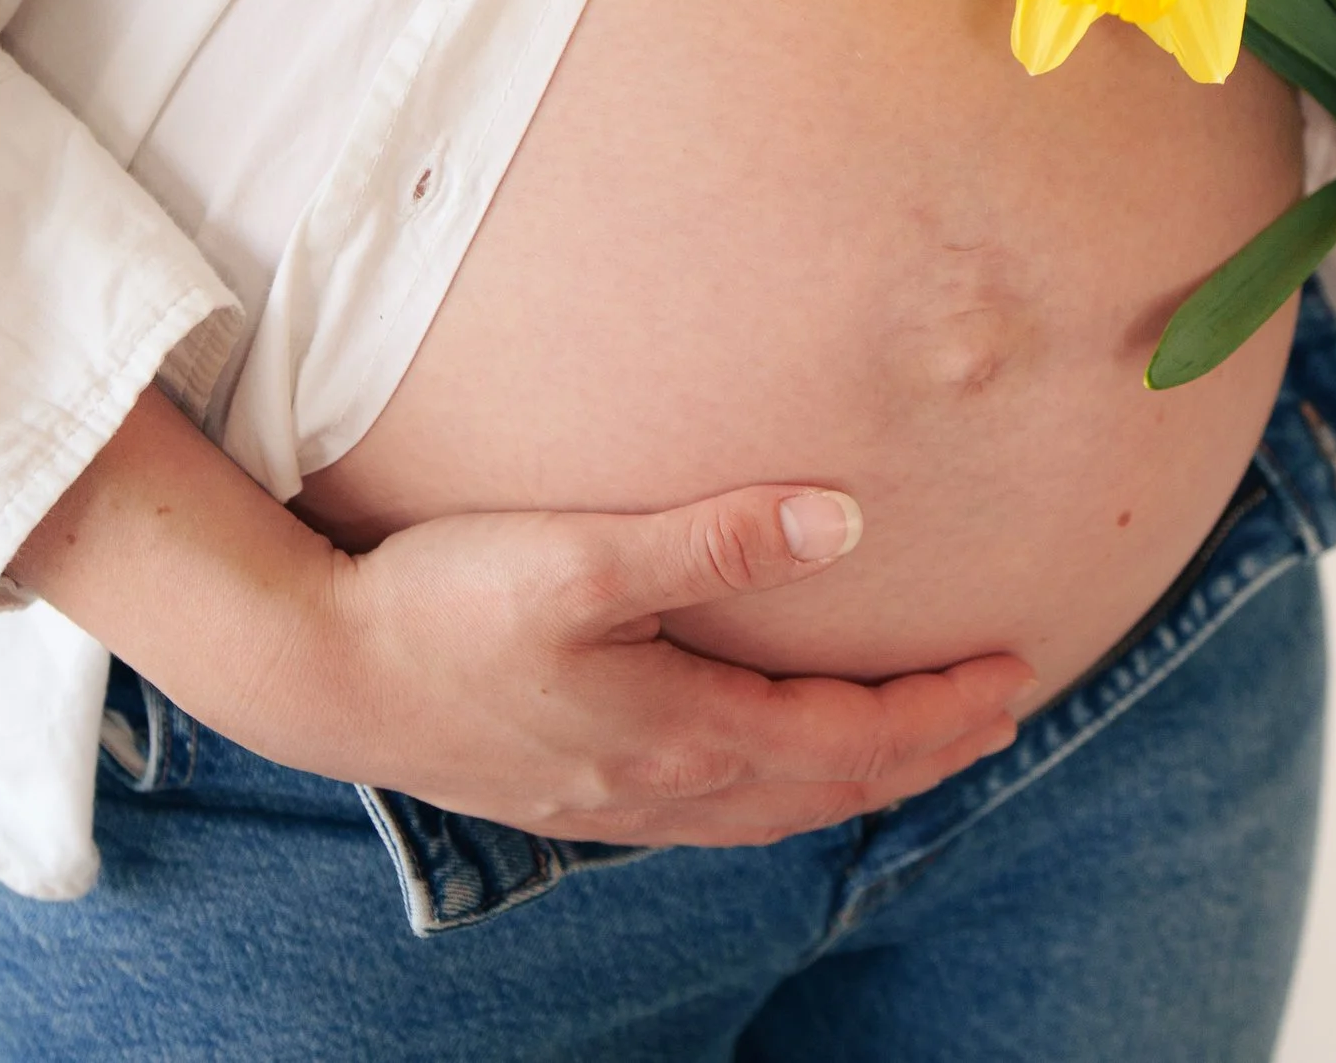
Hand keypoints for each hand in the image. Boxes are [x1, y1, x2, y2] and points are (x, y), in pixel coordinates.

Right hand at [13, 391, 1032, 849]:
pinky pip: (721, 813)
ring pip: (778, 810)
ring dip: (861, 778)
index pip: (853, 737)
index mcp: (684, 732)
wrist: (318, 674)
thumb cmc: (442, 604)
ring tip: (917, 747)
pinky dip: (786, 794)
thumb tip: (846, 522)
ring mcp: (621, 804)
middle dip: (926, 753)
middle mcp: (665, 786)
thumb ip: (718, 538)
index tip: (1017, 671)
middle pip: (832, 787)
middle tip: (1001, 714)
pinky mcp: (580, 795)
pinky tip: (778, 773)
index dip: (943, 710)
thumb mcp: (583, 556)